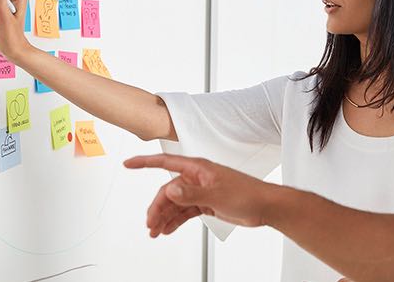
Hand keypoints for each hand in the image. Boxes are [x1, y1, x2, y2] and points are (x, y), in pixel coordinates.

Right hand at [124, 154, 278, 236]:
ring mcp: (201, 191)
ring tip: (156, 231)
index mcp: (198, 168)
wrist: (265, 206)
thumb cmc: (247, 194)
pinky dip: (176, 220)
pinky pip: (185, 211)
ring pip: (175, 203)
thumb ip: (191, 193)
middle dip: (157, 207)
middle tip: (151, 224)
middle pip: (168, 190)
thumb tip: (170, 189)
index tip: (128, 164)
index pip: (165, 162)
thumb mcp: (216, 194)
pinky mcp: (206, 202)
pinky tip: (168, 229)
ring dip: (165, 216)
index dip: (145, 162)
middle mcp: (197, 178)